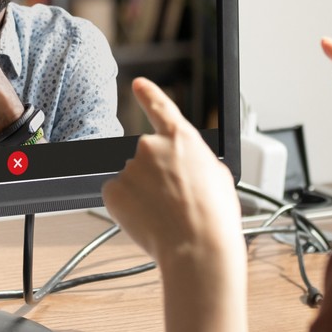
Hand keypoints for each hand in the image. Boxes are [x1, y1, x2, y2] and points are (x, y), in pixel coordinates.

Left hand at [101, 78, 242, 274]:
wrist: (197, 246)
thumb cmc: (214, 217)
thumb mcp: (218, 176)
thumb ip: (196, 161)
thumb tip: (188, 167)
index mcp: (182, 138)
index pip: (160, 107)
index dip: (148, 94)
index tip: (138, 84)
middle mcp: (151, 146)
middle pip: (146, 156)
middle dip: (155, 176)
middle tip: (173, 201)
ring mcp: (129, 167)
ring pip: (133, 180)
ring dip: (143, 194)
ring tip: (166, 215)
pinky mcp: (113, 190)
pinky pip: (117, 195)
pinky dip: (128, 207)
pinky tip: (147, 220)